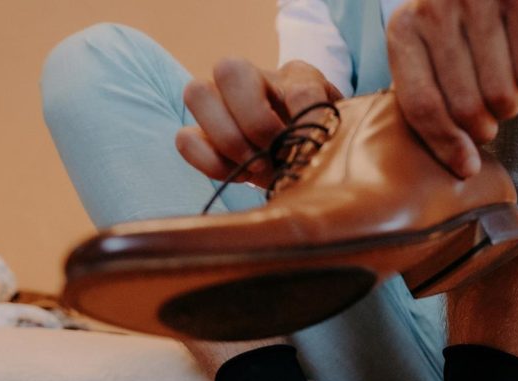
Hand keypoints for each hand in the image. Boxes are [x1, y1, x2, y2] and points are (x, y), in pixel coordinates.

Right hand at [176, 58, 342, 186]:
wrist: (302, 167)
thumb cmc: (318, 150)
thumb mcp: (332, 139)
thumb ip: (327, 132)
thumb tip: (310, 138)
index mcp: (296, 78)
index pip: (299, 88)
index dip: (305, 123)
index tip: (312, 148)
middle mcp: (253, 79)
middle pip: (229, 69)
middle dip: (255, 122)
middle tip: (273, 153)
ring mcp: (221, 104)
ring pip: (196, 93)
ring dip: (228, 139)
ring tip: (254, 166)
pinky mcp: (202, 136)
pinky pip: (185, 139)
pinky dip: (209, 162)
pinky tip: (237, 175)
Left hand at [387, 0, 517, 177]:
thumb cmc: (469, 40)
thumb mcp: (434, 64)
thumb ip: (430, 108)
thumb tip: (463, 168)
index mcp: (403, 29)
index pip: (421, 106)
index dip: (445, 145)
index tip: (466, 168)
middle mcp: (435, 5)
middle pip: (464, 107)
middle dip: (483, 126)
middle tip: (489, 117)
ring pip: (500, 95)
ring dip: (509, 105)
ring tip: (505, 87)